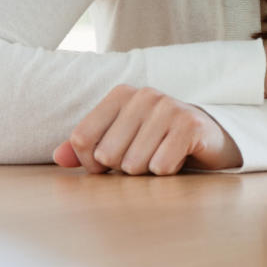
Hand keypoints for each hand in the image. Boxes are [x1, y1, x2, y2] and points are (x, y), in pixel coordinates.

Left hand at [53, 84, 240, 173]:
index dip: (91, 163)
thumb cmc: (156, 141)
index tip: (110, 162)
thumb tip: (58, 158)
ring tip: (161, 155)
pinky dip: (167, 171)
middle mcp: (144, 95)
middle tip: (144, 156)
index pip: (82, 139)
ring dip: (147, 171)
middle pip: (107, 155)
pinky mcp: (190, 124)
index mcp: (121, 94)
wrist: (208, 139)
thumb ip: (85, 149)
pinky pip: (160, 166)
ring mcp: (169, 106)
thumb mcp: (119, 142)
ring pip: (133, 163)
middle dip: (123, 167)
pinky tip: (178, 157)